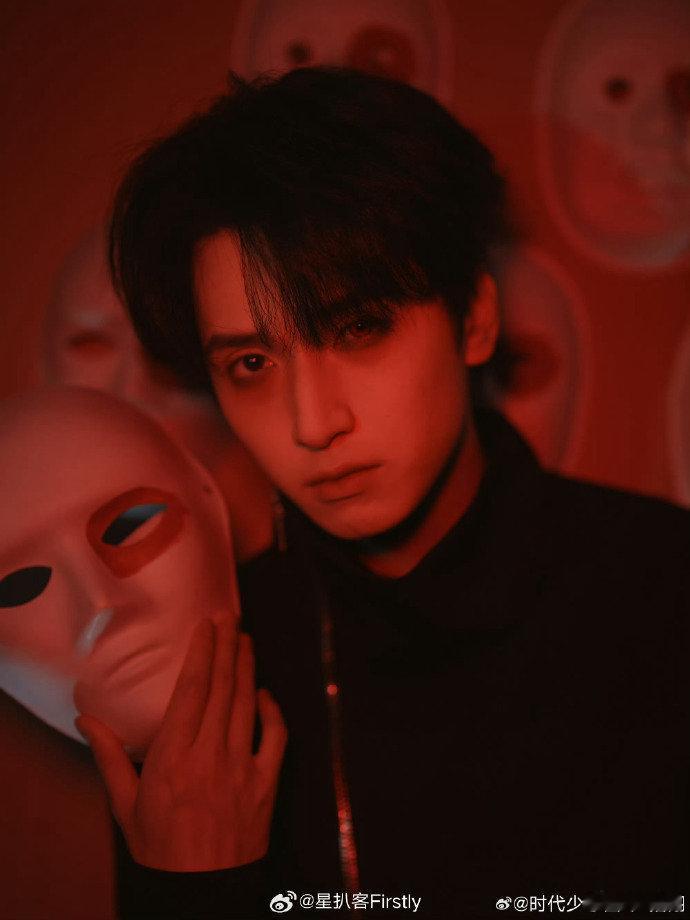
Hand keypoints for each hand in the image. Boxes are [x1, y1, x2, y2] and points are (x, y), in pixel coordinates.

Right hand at [76, 618, 286, 870]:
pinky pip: (276, 737)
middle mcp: (210, 755)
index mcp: (173, 757)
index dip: (201, 653)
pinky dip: (273, 711)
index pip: (191, 691)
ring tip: (246, 639)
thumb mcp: (126, 805)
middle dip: (227, 647)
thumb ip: (110, 757)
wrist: (201, 891)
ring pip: (247, 704)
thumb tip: (86, 719)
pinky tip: (265, 694)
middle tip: (230, 616)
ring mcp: (242, 767)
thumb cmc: (160, 848)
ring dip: (247, 667)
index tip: (205, 625)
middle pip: (222, 688)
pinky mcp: (266, 783)